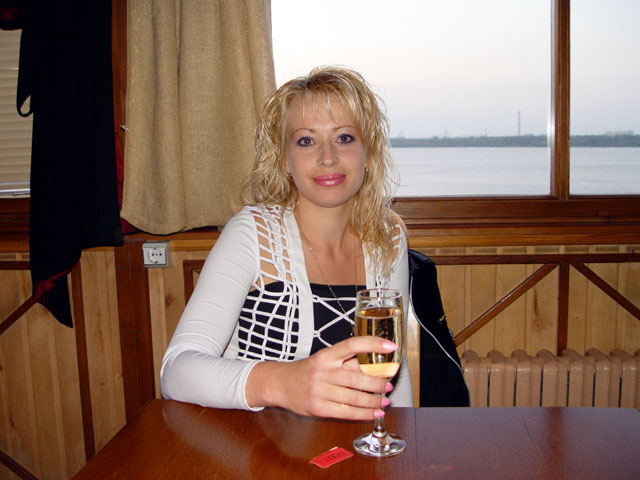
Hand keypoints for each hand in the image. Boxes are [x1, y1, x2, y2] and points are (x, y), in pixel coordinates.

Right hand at [246, 336, 396, 419]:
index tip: (390, 346)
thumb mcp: (324, 360)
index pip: (352, 345)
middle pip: (356, 378)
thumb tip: (377, 368)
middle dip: (377, 384)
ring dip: (374, 401)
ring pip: (354, 397)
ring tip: (384, 402)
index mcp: (326, 355)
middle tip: (389, 385)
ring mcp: (319, 390)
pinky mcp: (318, 408)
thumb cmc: (307, 371)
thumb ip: (346, 363)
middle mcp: (323, 371)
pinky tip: (374, 413)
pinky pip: (346, 412)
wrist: (280, 384)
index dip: (372, 344)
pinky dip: (363, 414)